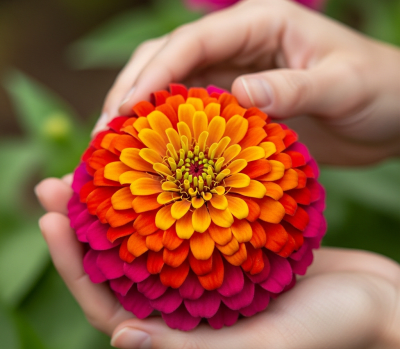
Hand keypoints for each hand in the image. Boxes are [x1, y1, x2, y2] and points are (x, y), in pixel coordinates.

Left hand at [35, 176, 399, 348]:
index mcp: (188, 341)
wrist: (381, 310)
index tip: (52, 216)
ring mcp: (211, 280)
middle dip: (84, 227)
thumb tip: (120, 337)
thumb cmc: (335, 337)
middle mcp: (191, 310)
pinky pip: (188, 227)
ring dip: (120, 209)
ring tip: (97, 169)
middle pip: (120, 268)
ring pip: (150, 243)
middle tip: (59, 180)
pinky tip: (158, 174)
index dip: (74, 265)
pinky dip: (167, 202)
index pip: (109, 306)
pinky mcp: (234, 255)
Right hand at [94, 0, 399, 165]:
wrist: (392, 115)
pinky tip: (157, 162)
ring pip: (174, 92)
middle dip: (131, 95)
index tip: (124, 112)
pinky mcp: (239, 111)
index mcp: (260, 23)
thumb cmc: (379, 90)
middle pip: (168, 62)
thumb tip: (239, 96)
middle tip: (104, 137)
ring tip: (117, 153)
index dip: (153, 74)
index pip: (191, 42)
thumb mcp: (343, 84)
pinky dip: (172, 139)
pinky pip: (196, 121)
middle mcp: (240, 48)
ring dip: (143, 120)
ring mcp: (235, 79)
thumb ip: (294, 87)